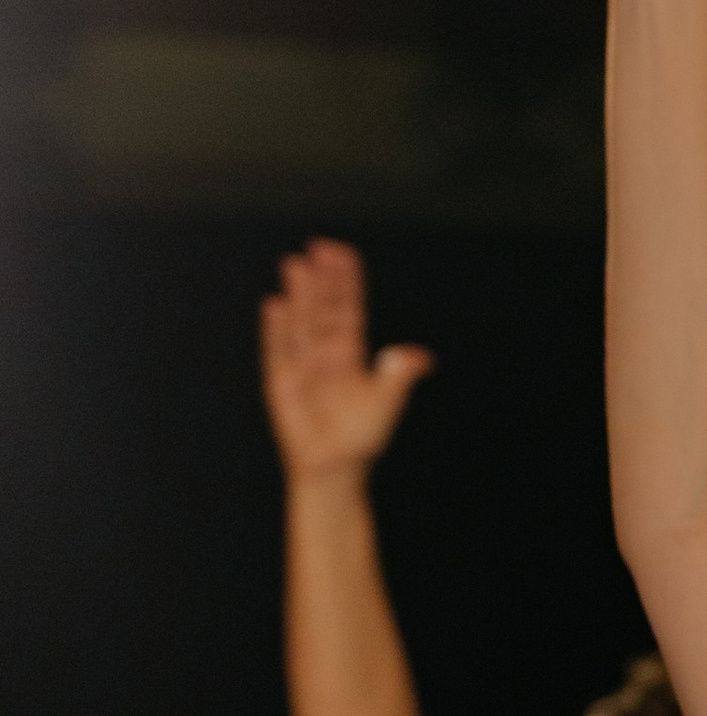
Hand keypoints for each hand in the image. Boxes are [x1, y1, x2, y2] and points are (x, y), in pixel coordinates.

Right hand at [261, 240, 434, 479]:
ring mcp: (302, 365)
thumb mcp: (387, 402)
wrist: (334, 468)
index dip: (346, 282)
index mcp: (350, 353)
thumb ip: (400, 375)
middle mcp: (325, 353)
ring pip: (300, 322)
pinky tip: (275, 305)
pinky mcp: (281, 382)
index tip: (343, 254)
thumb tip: (421, 355)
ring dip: (299, 296)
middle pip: (322, 308)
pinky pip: (278, 351)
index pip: (348, 308)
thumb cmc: (362, 435)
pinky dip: (277, 330)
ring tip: (296, 265)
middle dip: (321, 279)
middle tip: (318, 247)